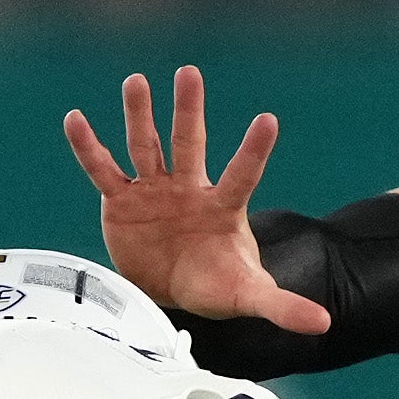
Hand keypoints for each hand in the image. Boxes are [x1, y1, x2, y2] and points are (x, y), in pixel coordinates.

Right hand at [62, 66, 331, 334]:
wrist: (172, 291)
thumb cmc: (216, 285)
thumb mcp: (249, 296)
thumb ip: (282, 305)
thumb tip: (324, 324)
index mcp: (222, 207)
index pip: (242, 175)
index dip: (253, 151)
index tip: (267, 121)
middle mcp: (188, 188)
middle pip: (190, 144)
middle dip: (189, 110)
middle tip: (189, 74)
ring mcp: (154, 190)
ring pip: (146, 146)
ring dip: (139, 115)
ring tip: (136, 81)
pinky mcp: (121, 202)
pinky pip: (103, 170)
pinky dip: (88, 147)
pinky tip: (75, 118)